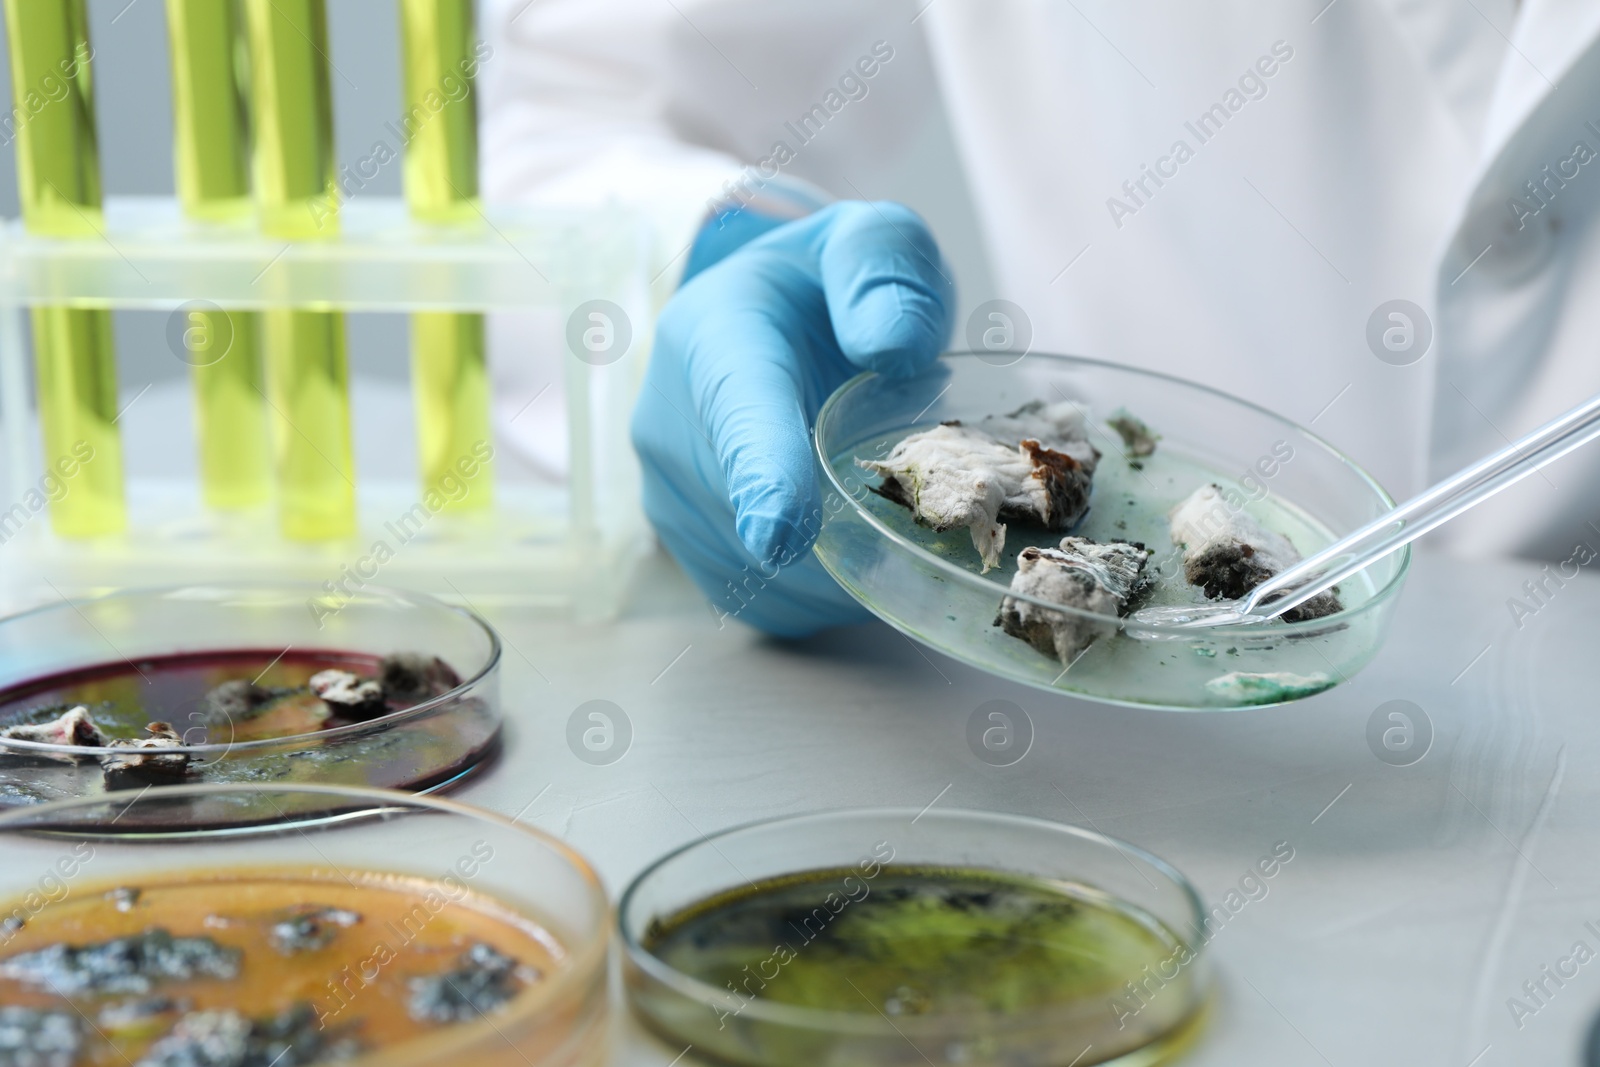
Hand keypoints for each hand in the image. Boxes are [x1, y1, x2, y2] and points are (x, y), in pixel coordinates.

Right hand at [632, 201, 953, 635]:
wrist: (759, 320)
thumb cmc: (825, 287)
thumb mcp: (868, 241)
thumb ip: (884, 269)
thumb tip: (893, 346)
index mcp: (714, 338)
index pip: (736, 417)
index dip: (762, 479)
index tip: (781, 536)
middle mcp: (669, 424)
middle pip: (757, 513)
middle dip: (846, 531)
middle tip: (935, 511)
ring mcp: (669, 495)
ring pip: (762, 572)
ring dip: (839, 569)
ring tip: (894, 517)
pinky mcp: (690, 549)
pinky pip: (764, 602)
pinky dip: (824, 595)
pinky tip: (859, 552)